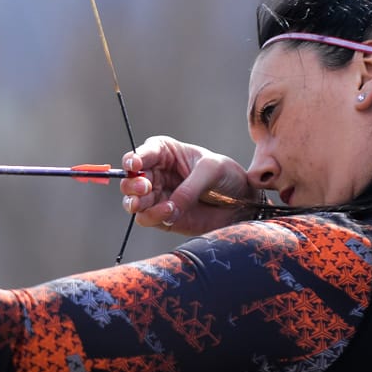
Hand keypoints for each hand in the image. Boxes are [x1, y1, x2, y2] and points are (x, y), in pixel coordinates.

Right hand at [120, 135, 256, 236]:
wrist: (241, 202)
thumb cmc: (226, 176)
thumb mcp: (212, 171)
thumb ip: (189, 187)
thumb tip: (170, 206)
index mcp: (164, 152)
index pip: (141, 154)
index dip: (134, 159)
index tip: (135, 165)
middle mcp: (155, 173)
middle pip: (129, 180)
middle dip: (132, 185)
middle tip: (145, 188)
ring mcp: (157, 196)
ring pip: (133, 201)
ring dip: (138, 204)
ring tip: (164, 204)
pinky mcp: (161, 216)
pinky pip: (146, 218)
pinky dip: (154, 217)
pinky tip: (171, 212)